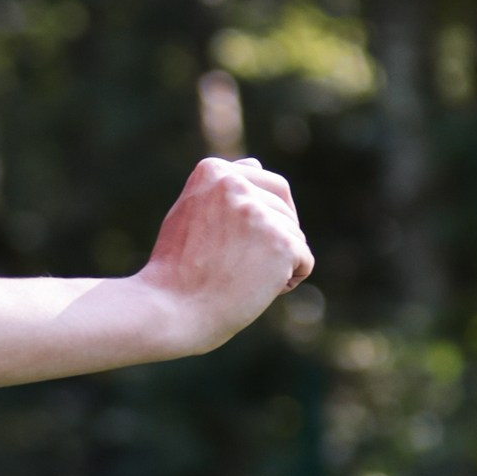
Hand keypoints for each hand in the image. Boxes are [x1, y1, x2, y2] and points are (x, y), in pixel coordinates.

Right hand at [135, 158, 312, 354]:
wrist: (171, 311)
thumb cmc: (177, 270)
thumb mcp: (191, 213)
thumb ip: (222, 188)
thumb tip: (255, 164)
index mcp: (213, 171)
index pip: (267, 184)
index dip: (259, 219)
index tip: (232, 246)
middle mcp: (237, 184)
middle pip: (285, 209)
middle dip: (272, 239)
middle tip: (238, 267)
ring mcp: (259, 213)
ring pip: (295, 236)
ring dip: (277, 262)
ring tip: (239, 280)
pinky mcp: (280, 243)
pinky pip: (304, 261)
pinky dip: (287, 281)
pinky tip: (254, 290)